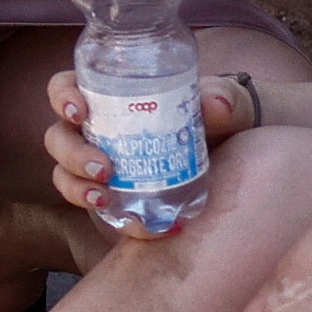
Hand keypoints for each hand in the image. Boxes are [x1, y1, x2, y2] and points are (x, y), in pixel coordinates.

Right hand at [40, 53, 265, 223]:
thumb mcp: (234, 106)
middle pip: (60, 136)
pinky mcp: (115, 198)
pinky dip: (109, 217)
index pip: (68, 87)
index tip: (80, 112)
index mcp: (115, 93)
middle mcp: (101, 129)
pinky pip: (95, 207)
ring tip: (104, 200)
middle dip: (71, 153)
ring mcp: (103, 165)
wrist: (251, 164)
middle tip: (104, 168)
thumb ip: (227, 100)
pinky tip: (135, 224)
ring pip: (65, 173)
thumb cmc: (232, 121)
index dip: (62, 96)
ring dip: (76, 187)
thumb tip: (213, 103)